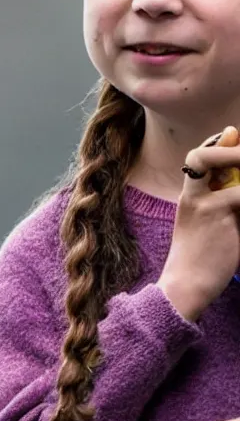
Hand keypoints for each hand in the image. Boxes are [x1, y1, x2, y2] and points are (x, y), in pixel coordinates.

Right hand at [157, 126, 239, 321]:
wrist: (186, 284)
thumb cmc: (198, 255)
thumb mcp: (204, 222)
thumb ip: (219, 197)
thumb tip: (229, 166)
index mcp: (187, 196)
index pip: (197, 157)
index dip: (217, 144)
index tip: (233, 136)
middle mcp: (192, 196)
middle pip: (201, 157)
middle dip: (232, 152)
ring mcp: (205, 205)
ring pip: (235, 180)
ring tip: (237, 207)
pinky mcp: (221, 217)